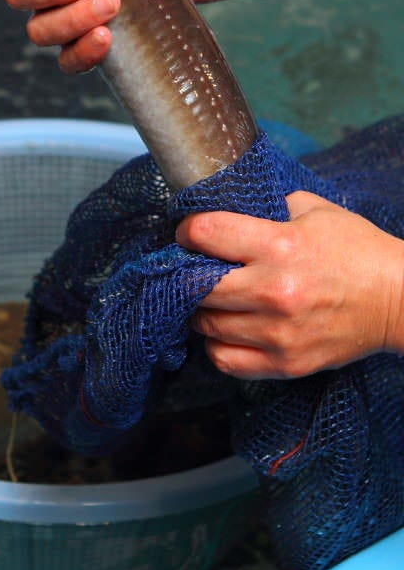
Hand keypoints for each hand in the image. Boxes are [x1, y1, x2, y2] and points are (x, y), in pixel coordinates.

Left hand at [175, 191, 403, 379]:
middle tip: (194, 269)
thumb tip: (226, 207)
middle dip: (188, 274)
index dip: (188, 230)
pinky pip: (226, 360)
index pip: (206, 233)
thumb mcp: (314, 210)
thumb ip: (267, 207)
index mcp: (279, 246)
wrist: (400, 301)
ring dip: (201, 310)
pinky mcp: (286, 363)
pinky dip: (216, 346)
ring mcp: (278, 333)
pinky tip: (226, 330)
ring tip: (212, 300)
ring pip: (206, 325)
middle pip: (196, 286)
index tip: (189, 233)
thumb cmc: (357, 250)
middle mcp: (274, 291)